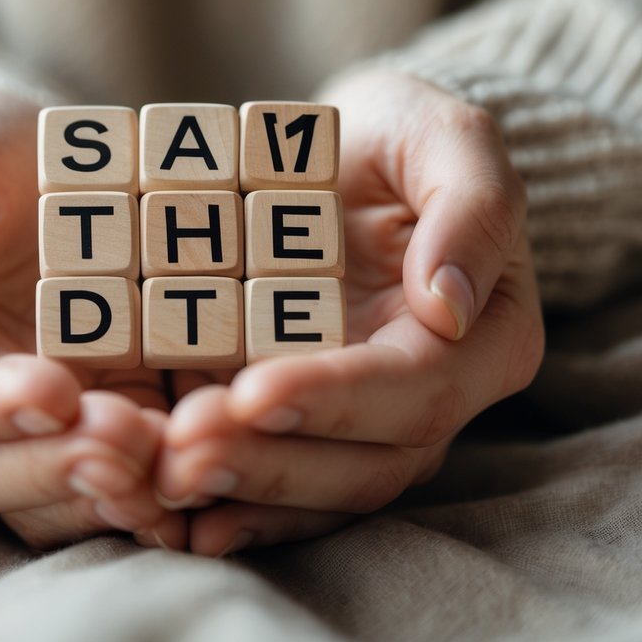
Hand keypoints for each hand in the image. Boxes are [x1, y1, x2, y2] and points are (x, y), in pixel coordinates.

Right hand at [0, 91, 183, 549]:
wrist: (48, 157)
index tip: (54, 392)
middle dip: (59, 466)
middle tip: (128, 441)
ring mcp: (35, 423)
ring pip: (54, 497)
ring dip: (111, 493)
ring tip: (173, 465)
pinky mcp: (107, 416)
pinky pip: (120, 480)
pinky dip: (158, 487)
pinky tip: (205, 471)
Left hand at [156, 71, 544, 555]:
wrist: (347, 158)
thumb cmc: (402, 140)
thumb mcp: (444, 136)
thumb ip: (472, 208)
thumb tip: (451, 304)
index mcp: (482, 341)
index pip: (415, 391)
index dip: (335, 398)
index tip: (253, 391)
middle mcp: (428, 403)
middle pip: (363, 466)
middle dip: (271, 464)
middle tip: (183, 452)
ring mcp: (361, 425)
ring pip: (315, 492)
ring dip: (238, 492)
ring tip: (159, 475)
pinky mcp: (302, 428)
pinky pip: (274, 488)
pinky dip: (225, 504)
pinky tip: (163, 504)